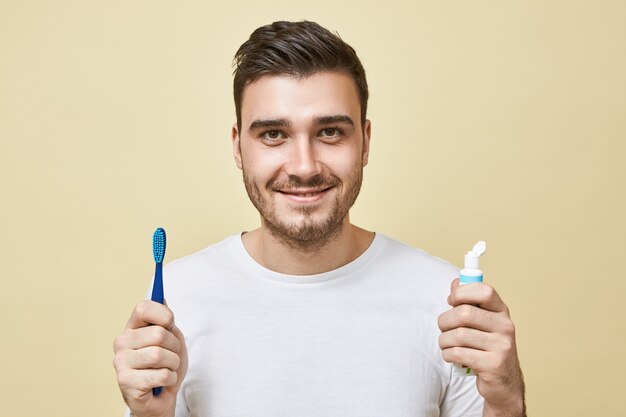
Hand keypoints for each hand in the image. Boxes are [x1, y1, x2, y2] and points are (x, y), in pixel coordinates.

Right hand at [113, 301, 187, 416]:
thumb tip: (162, 298)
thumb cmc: (166, 366)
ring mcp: (121, 362)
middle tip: (172, 356)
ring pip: (160, 355)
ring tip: (167, 369)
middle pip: (158, 334)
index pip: (143, 308)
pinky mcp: (125, 381)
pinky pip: (161, 375)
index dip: (163, 314)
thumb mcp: (172, 339)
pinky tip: (161, 382)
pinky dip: (169, 379)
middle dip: (175, 347)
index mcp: (132, 328)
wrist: (160, 398)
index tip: (171, 324)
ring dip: (173, 364)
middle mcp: (122, 342)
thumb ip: (167, 321)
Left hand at [438, 279, 525, 416]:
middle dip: (445, 320)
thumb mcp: (483, 322)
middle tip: (443, 327)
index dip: (462, 293)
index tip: (452, 301)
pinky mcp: (493, 365)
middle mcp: (505, 327)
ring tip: (446, 344)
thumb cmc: (487, 347)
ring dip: (444, 340)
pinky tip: (451, 356)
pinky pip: (458, 353)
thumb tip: (455, 283)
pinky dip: (448, 354)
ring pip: (458, 335)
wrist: (504, 384)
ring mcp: (501, 347)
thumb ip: (469, 302)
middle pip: (464, 313)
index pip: (484, 291)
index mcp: (502, 312)